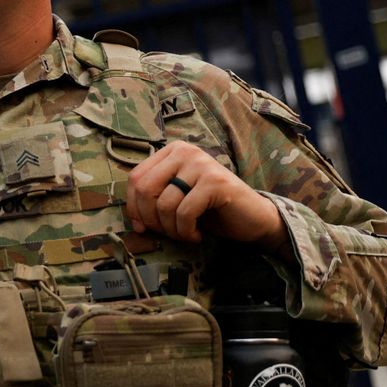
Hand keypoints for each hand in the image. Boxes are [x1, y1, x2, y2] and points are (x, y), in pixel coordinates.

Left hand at [125, 140, 286, 248]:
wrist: (253, 218)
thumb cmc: (211, 210)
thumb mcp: (176, 200)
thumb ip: (154, 201)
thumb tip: (134, 222)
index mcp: (172, 151)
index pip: (135, 177)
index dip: (133, 206)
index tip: (143, 227)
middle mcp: (185, 151)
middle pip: (144, 189)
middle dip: (151, 220)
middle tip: (168, 233)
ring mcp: (201, 164)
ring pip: (164, 204)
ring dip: (171, 230)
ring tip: (185, 234)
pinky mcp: (215, 182)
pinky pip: (184, 212)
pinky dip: (186, 232)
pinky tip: (197, 235)